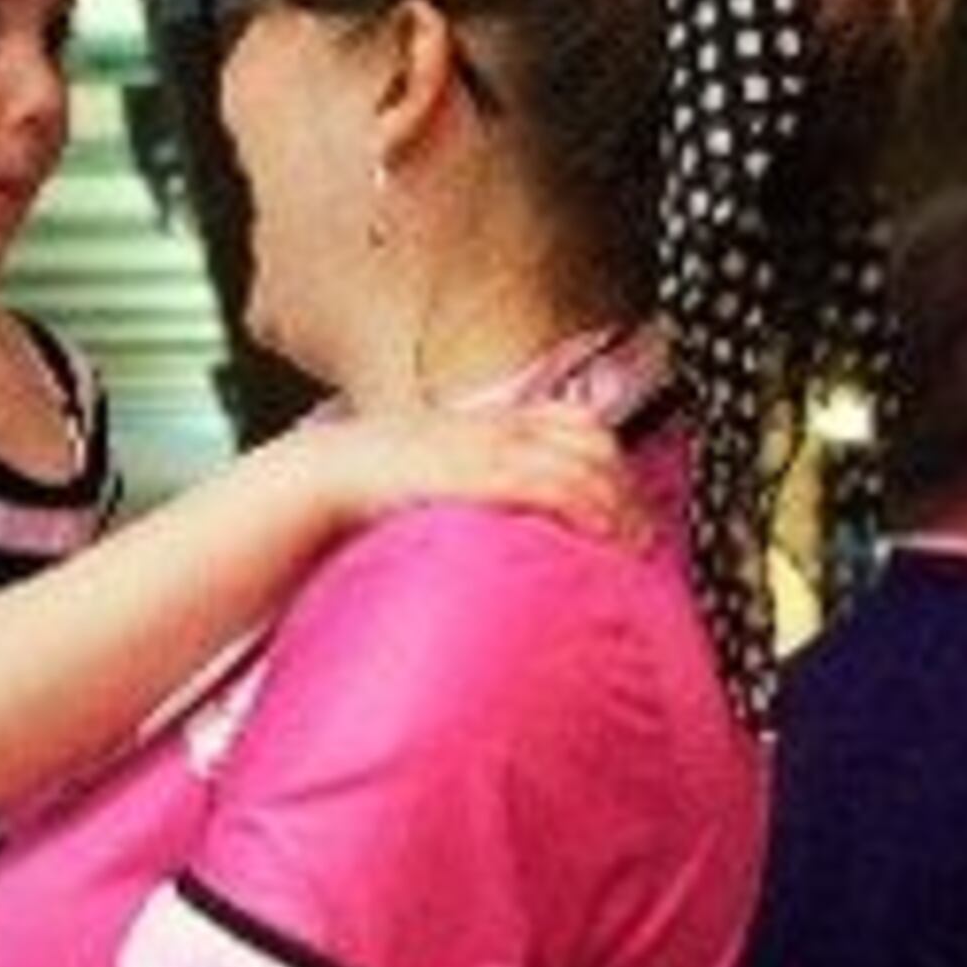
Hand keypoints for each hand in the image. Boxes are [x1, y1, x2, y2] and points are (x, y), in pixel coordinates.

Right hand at [317, 402, 639, 542]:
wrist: (322, 474)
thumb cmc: (373, 486)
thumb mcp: (431, 471)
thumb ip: (468, 483)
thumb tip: (491, 524)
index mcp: (487, 422)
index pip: (574, 422)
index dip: (610, 460)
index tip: (627, 504)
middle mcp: (498, 426)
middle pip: (591, 439)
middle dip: (626, 484)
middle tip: (643, 533)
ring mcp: (493, 448)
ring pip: (584, 461)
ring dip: (620, 502)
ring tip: (634, 544)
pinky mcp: (484, 475)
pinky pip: (555, 484)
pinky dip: (591, 506)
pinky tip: (606, 534)